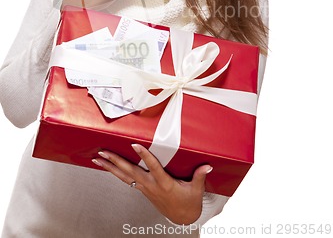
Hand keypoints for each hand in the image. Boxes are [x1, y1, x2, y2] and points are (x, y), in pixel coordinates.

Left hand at [92, 144, 211, 224]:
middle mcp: (151, 185)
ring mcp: (145, 188)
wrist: (182, 218)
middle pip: (130, 172)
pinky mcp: (143, 190)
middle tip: (103, 152)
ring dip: (110, 167)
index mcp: (164, 183)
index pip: (153, 167)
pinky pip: (126, 180)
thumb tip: (207, 165)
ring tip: (98, 159)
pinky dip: (116, 173)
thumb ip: (200, 175)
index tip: (135, 145)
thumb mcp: (196, 189)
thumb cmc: (188, 202)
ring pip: (124, 176)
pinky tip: (108, 167)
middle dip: (116, 161)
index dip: (144, 156)